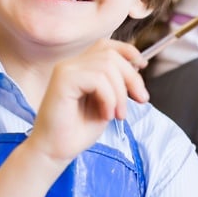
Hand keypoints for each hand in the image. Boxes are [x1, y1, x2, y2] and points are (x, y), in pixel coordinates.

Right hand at [28, 39, 147, 164]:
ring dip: (120, 93)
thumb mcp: (107, 103)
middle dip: (132, 78)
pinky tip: (105, 115)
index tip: (142, 66)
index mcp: (81, 67)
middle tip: (140, 100)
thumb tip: (138, 67)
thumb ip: (118, 84)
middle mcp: (71, 64)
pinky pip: (98, 79)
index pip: (107, 46)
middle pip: (111, 55)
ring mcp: (66, 70)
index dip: (128, 52)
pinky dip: (109, 98)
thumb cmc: (77, 131)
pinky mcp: (63, 80)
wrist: (55, 151)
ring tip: (117, 115)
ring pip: (107, 66)